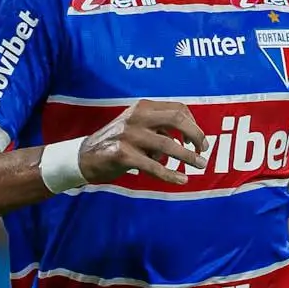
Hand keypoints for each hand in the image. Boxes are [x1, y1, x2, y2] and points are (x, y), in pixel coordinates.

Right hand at [81, 100, 209, 185]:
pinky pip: (154, 166)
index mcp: (143, 107)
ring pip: (168, 145)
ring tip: (199, 166)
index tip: (198, 141)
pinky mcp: (122, 154)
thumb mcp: (136, 127)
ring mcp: (129, 135)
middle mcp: (137, 116)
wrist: (85, 157)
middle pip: (177, 119)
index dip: (194, 125)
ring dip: (188, 157)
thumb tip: (186, 139)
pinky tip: (181, 180)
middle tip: (204, 150)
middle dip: (196, 136)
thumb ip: (159, 128)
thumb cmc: (116, 143)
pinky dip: (170, 175)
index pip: (178, 109)